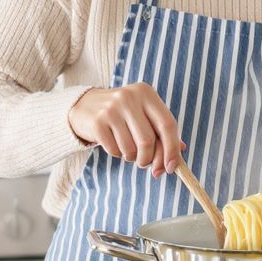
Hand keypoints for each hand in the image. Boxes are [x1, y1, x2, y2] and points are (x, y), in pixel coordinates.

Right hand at [68, 83, 184, 176]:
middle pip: (148, 141)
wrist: (85, 106)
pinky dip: (117, 154)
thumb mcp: (144, 116)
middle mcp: (130, 97)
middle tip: (145, 163)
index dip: (172, 149)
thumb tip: (176, 161)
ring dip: (132, 158)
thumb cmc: (123, 114)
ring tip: (127, 149)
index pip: (167, 124)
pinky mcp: (97, 122)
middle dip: (149, 159)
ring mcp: (112, 109)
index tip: (171, 167)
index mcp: (146, 93)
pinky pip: (114, 151)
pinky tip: (114, 143)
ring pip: (131, 149)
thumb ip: (162, 134)